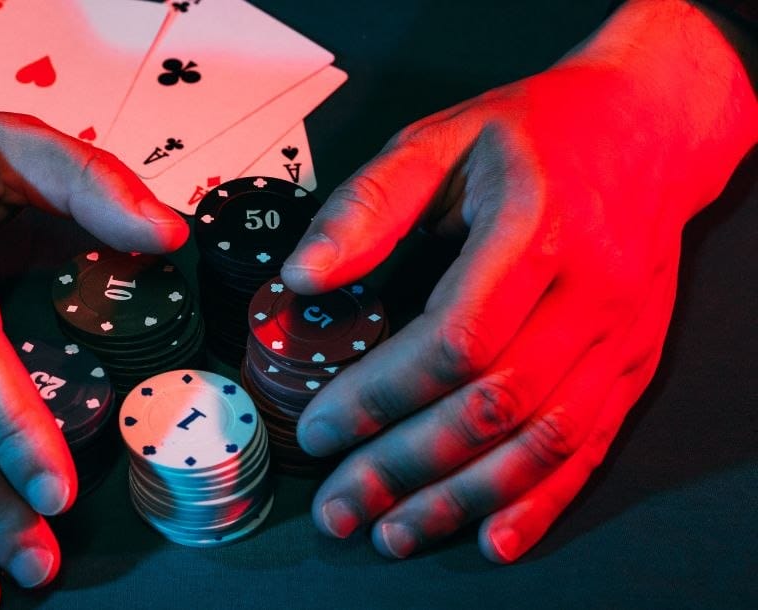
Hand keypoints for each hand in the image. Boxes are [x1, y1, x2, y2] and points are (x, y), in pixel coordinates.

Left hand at [281, 0, 755, 561]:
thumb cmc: (533, 131)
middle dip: (406, 465)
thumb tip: (304, 276)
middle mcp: (587, 292)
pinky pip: (591, 446)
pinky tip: (495, 538)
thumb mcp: (441, 138)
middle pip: (492, 404)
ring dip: (463, 497)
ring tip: (393, 533)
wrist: (649, 127)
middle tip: (339, 506)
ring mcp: (619, 336)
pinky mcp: (634, 364)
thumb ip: (370, 204)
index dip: (382, 394)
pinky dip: (543, 502)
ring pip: (541, 441)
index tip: (321, 428)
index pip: (454, 338)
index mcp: (532, 229)